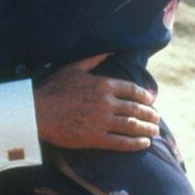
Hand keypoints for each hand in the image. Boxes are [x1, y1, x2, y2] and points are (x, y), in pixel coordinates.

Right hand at [33, 55, 159, 150]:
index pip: (131, 89)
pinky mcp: (96, 138)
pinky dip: (135, 143)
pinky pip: (121, 142)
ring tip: (155, 130)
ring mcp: (102, 121)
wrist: (37, 112)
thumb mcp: (73, 68)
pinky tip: (144, 143)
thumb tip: (109, 51)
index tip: (150, 99)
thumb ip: (93, 60)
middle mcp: (106, 102)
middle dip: (150, 113)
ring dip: (147, 128)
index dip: (144, 95)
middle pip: (136, 108)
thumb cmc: (52, 89)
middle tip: (157, 118)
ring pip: (132, 125)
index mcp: (103, 84)